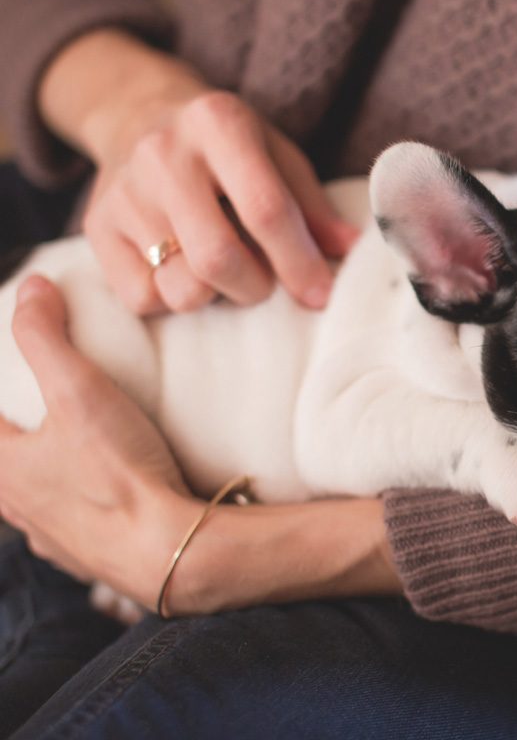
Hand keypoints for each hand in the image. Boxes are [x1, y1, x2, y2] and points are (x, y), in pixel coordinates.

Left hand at [0, 276, 200, 604]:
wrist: (170, 551)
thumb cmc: (119, 474)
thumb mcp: (81, 391)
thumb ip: (48, 338)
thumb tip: (33, 288)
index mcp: (2, 472)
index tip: (9, 395)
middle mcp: (17, 511)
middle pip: (4, 468)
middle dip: (15, 440)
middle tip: (35, 414)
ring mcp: (52, 540)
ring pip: (31, 502)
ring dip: (41, 478)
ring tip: (69, 453)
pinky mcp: (89, 558)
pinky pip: (68, 528)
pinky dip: (77, 507)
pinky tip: (103, 495)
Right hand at [41, 30, 359, 314]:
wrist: (136, 113)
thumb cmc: (225, 145)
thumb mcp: (276, 155)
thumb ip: (312, 206)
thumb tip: (355, 251)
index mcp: (218, 124)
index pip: (265, 209)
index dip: (299, 262)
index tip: (320, 295)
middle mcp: (163, 154)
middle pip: (218, 258)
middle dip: (256, 287)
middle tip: (264, 281)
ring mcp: (123, 192)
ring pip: (181, 288)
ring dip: (215, 296)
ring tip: (221, 270)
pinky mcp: (96, 227)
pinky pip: (142, 299)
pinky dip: (172, 298)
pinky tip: (181, 269)